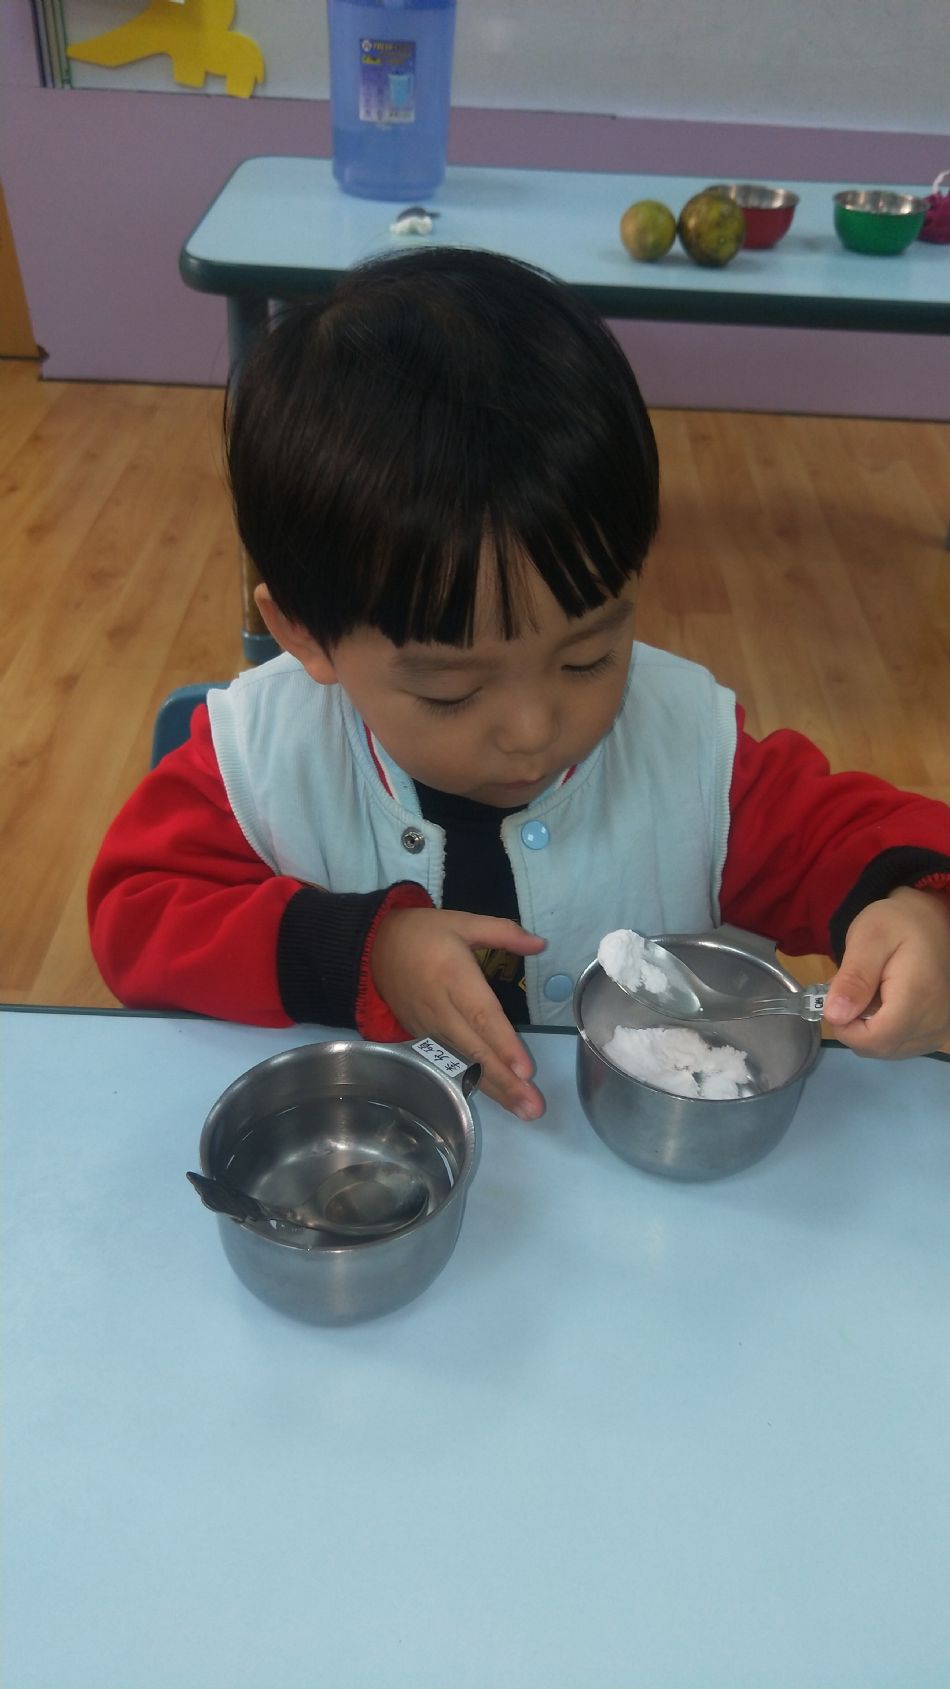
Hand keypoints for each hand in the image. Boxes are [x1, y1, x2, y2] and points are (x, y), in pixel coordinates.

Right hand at [371, 907, 547, 1117]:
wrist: (373, 947)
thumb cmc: (423, 933)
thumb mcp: (463, 921)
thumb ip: (504, 932)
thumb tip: (541, 944)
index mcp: (453, 977)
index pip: (482, 1015)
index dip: (503, 1044)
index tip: (525, 1070)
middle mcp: (440, 1009)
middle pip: (475, 1050)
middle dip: (505, 1082)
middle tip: (534, 1108)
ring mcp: (429, 1028)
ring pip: (463, 1063)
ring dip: (494, 1090)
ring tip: (524, 1111)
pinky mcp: (422, 1039)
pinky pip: (451, 1063)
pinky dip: (474, 1083)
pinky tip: (498, 1099)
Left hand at [822, 886, 949, 1056]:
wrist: (931, 920)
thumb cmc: (897, 923)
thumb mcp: (868, 938)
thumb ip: (853, 978)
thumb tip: (835, 1016)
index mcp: (918, 997)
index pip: (876, 1040)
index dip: (846, 1029)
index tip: (837, 1000)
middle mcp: (934, 1021)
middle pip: (880, 1048)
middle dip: (854, 1026)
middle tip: (852, 990)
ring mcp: (938, 1030)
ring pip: (888, 1050)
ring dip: (868, 1028)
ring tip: (870, 992)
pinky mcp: (936, 1031)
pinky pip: (901, 1044)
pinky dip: (884, 1029)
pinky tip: (884, 1003)